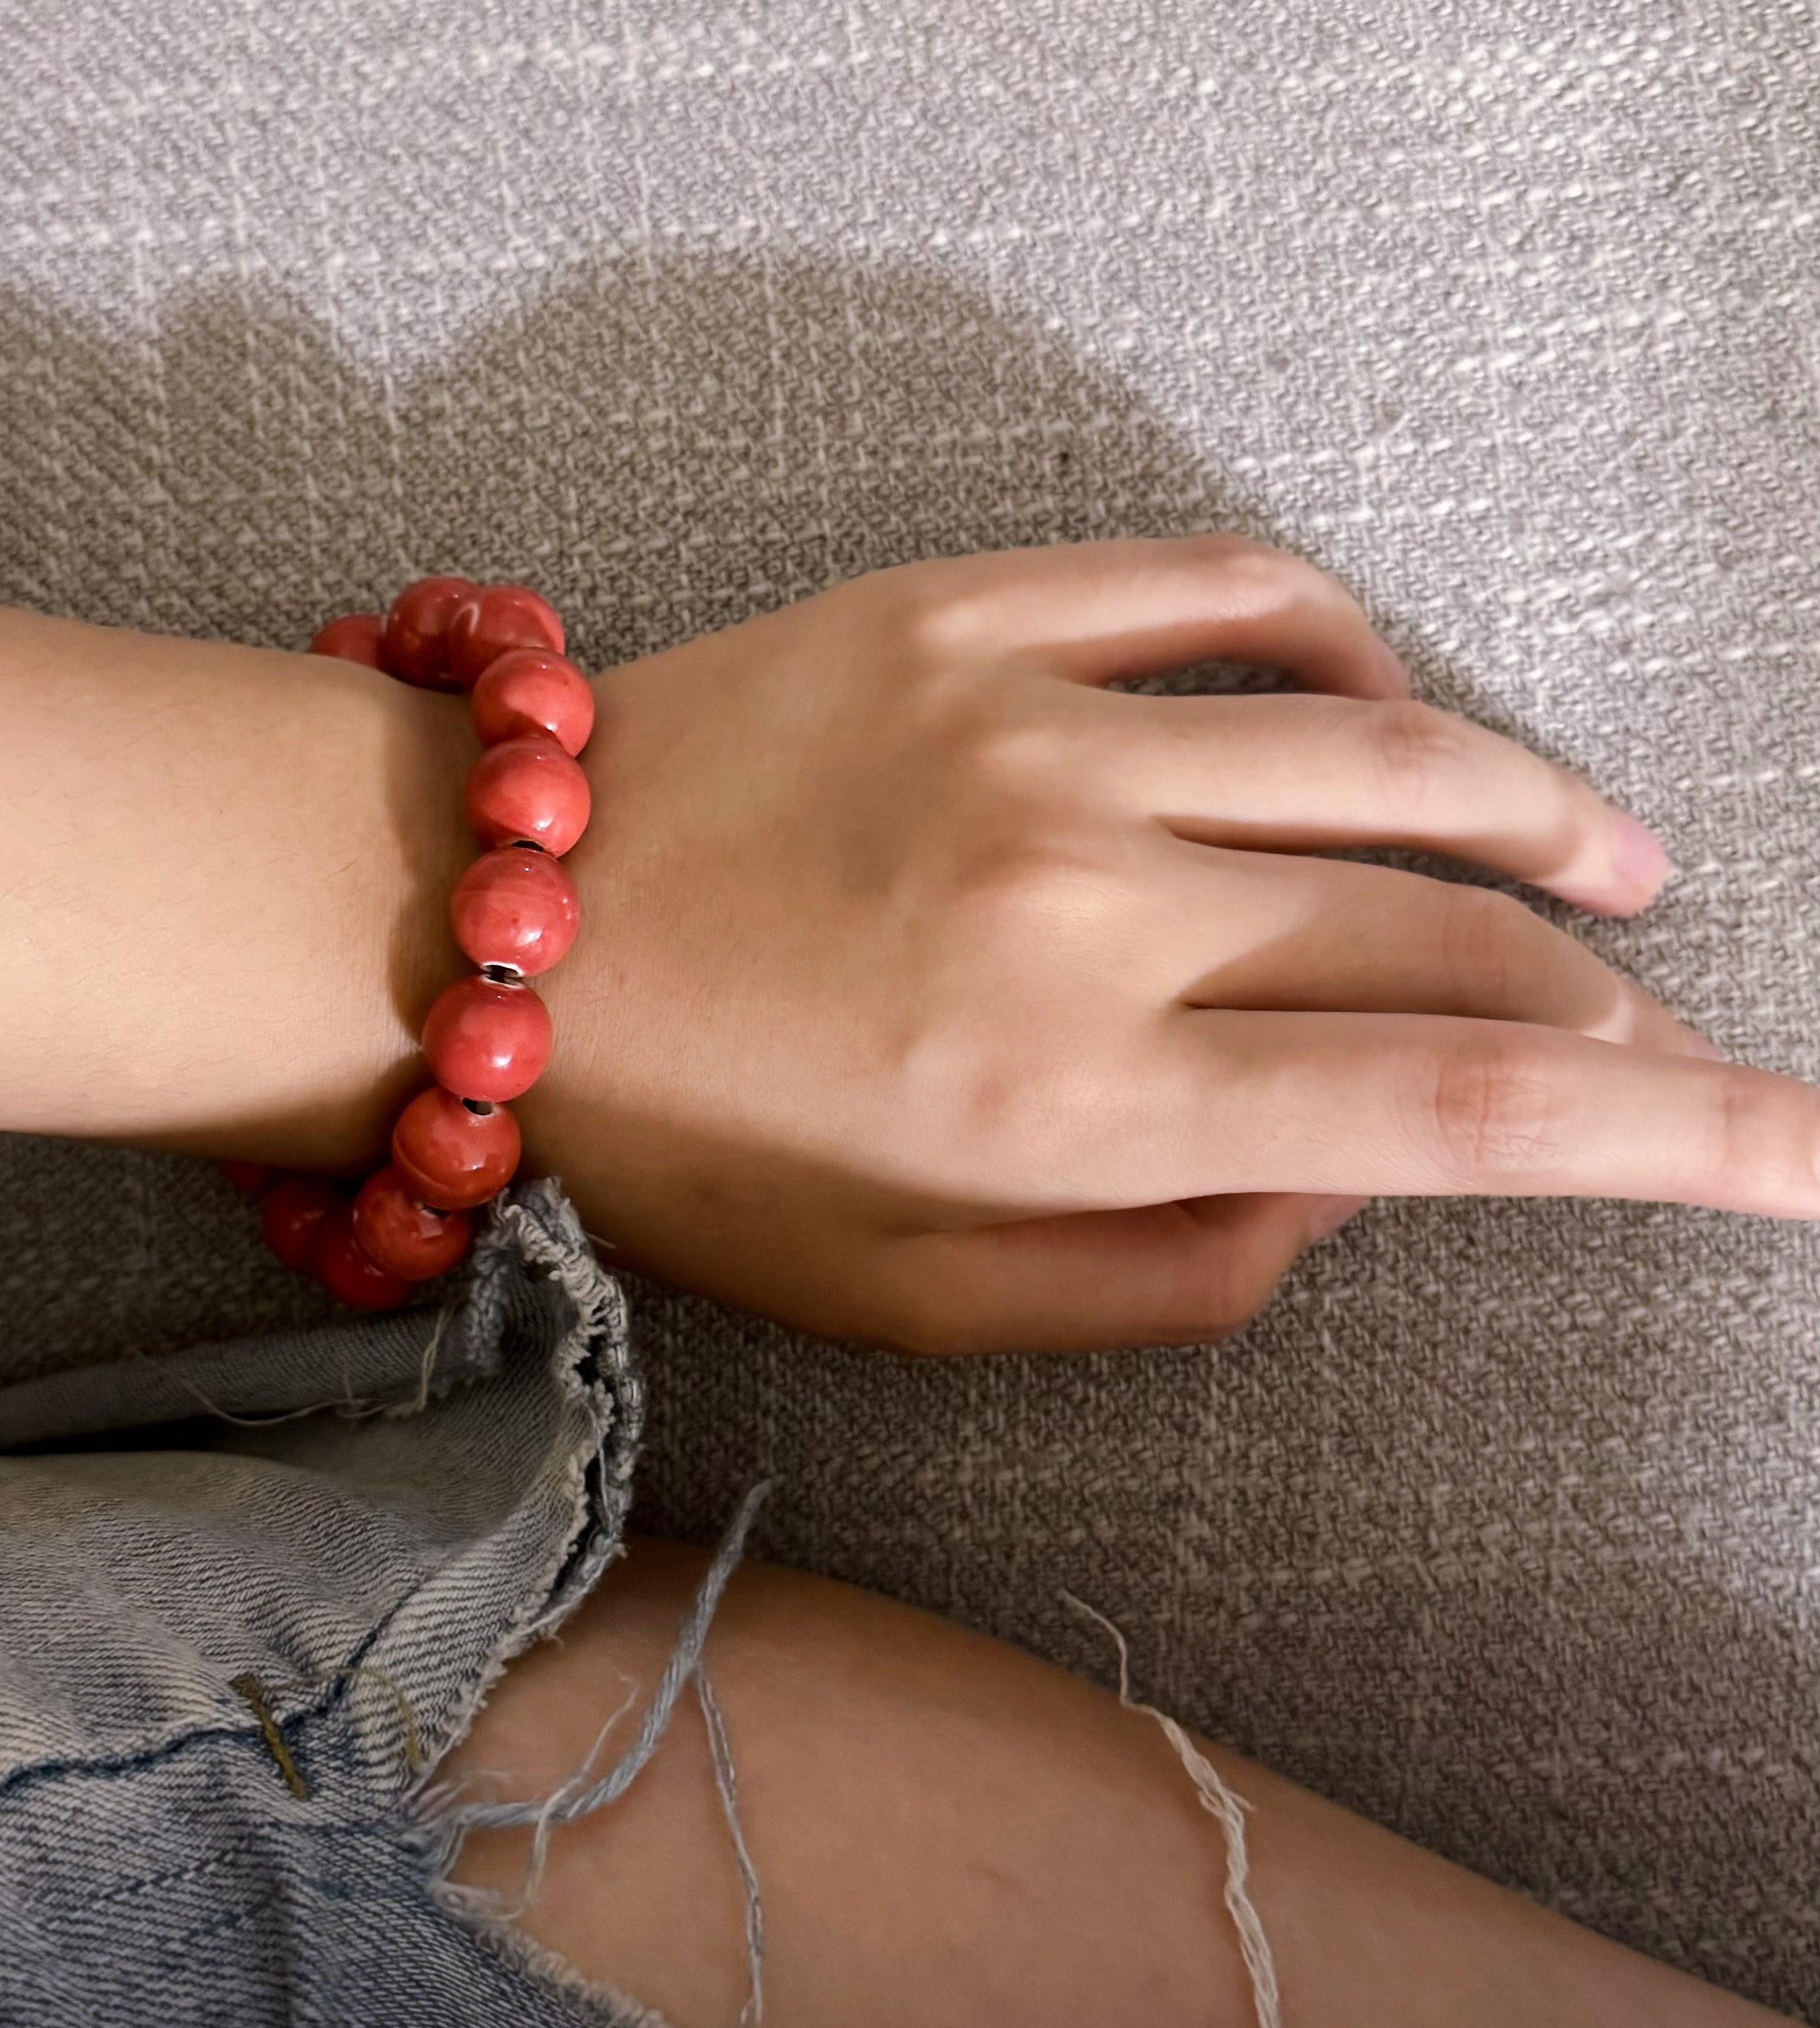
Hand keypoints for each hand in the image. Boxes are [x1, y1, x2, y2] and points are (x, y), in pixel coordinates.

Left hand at [519, 533, 1818, 1351]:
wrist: (472, 937)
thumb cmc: (694, 1148)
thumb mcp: (919, 1301)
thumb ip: (1164, 1275)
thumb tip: (1344, 1195)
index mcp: (1075, 1102)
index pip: (1456, 1119)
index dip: (1675, 1139)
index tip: (1805, 1152)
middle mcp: (1088, 904)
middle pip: (1448, 941)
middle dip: (1590, 1009)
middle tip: (1641, 1048)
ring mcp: (1035, 731)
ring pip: (1387, 743)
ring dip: (1531, 818)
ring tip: (1608, 871)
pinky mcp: (970, 614)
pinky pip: (1231, 595)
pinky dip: (1348, 653)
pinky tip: (1395, 713)